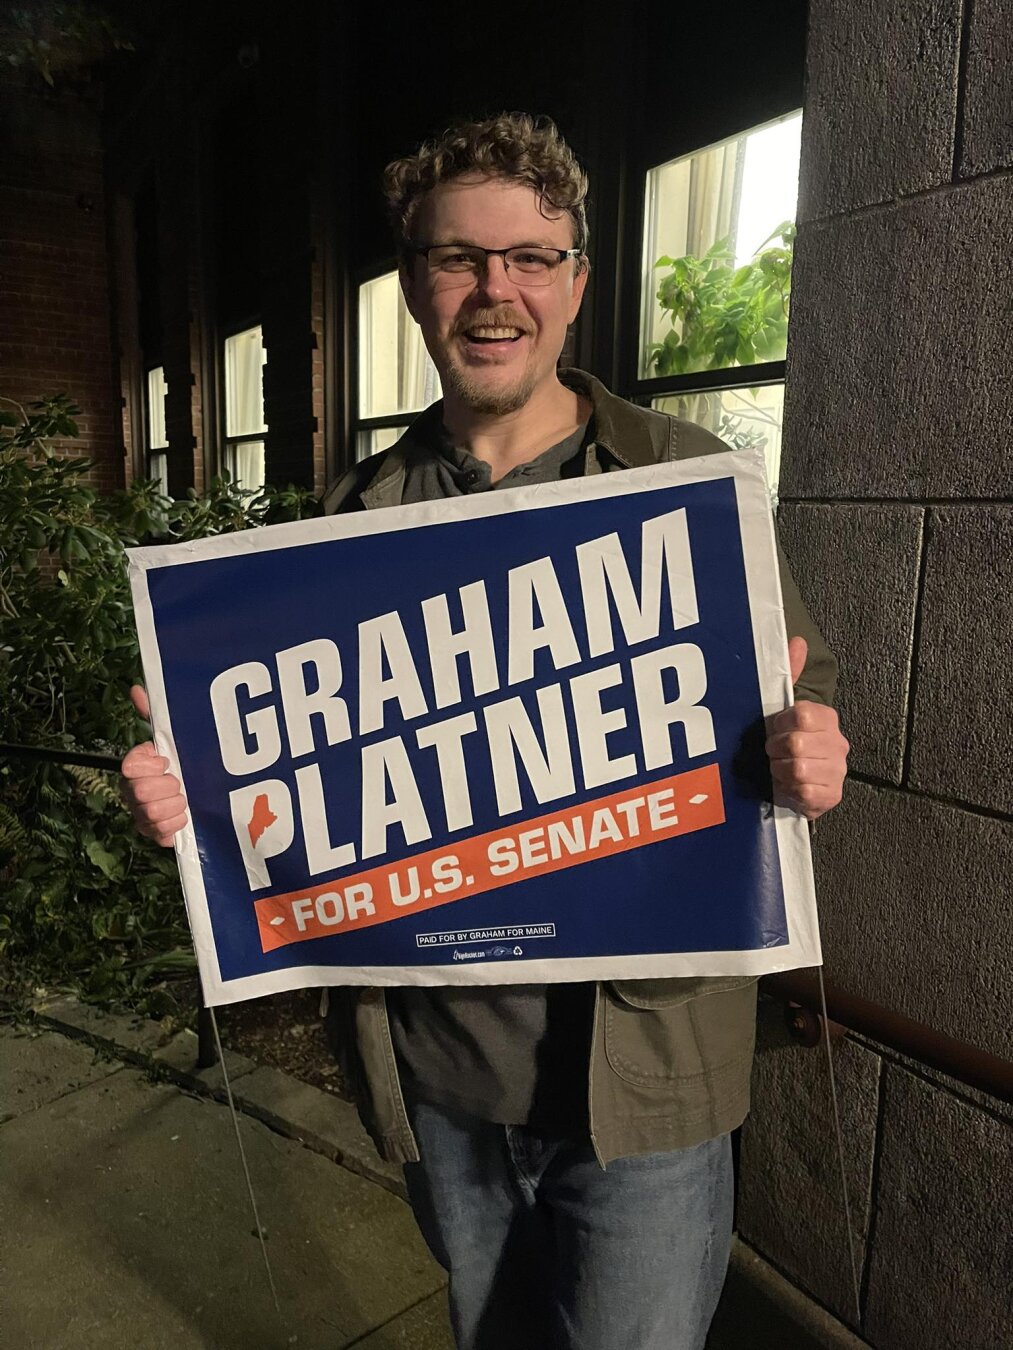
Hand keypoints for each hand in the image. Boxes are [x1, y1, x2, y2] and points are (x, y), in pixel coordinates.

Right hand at [120, 685, 188, 846]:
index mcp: (134, 767)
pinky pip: (161, 834)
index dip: (151, 765)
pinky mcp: (155, 836)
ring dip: (175, 806)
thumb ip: (154, 715)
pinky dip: (177, 825)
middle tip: (181, 783)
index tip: (167, 762)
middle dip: (168, 787)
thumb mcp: (173, 739)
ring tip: (185, 799)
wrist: (204, 796)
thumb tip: (136, 688)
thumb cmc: (185, 763)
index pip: (129, 766)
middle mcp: (132, 792)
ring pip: (152, 814)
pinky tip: (185, 816)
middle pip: (141, 793)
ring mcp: (141, 816)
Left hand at [765, 637, 848, 820]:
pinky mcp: (832, 796)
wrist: (793, 786)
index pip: (802, 714)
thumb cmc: (785, 745)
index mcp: (827, 718)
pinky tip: (789, 787)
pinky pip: (804, 792)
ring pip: (797, 769)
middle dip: (776, 750)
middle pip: (796, 743)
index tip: (775, 729)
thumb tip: (797, 641)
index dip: (780, 724)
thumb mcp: (783, 710)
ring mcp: (837, 771)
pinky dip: (788, 790)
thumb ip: (789, 674)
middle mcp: (837, 743)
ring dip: (779, 771)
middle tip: (774, 752)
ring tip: (780, 770)